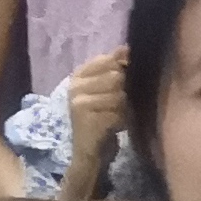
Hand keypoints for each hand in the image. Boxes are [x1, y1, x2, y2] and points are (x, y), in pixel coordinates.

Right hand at [64, 49, 127, 163]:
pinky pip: (118, 112)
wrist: (91, 153)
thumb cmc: (103, 117)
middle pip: (116, 77)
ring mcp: (78, 103)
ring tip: (113, 117)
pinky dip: (121, 121)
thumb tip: (126, 47)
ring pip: (119, 95)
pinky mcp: (86, 120)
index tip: (118, 86)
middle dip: (123, 93)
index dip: (120, 71)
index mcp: (77, 76)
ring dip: (123, 109)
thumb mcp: (108, 89)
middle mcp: (74, 87)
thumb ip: (115, 66)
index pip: (108, 60)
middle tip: (114, 107)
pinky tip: (113, 127)